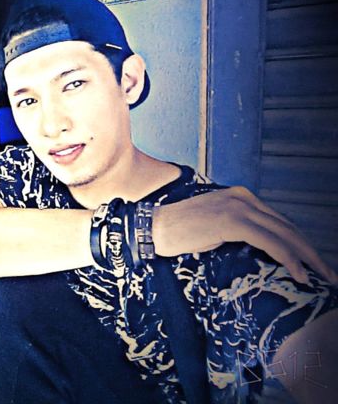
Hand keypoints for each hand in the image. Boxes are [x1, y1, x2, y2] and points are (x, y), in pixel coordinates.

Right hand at [152, 186, 337, 284]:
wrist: (154, 227)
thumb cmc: (179, 231)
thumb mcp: (215, 227)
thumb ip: (239, 230)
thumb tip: (258, 249)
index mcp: (241, 197)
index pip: (278, 222)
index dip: (299, 243)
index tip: (311, 263)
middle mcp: (244, 197)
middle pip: (287, 226)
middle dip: (310, 252)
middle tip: (327, 274)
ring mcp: (238, 207)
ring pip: (284, 233)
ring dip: (306, 257)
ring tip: (321, 277)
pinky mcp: (232, 221)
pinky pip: (270, 241)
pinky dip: (287, 258)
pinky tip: (298, 274)